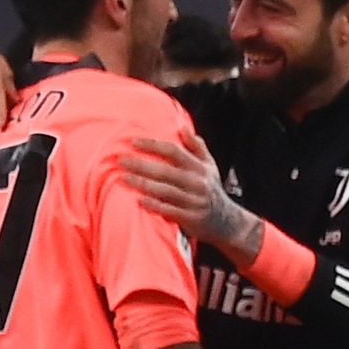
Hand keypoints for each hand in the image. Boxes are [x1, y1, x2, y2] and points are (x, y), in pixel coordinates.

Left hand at [123, 127, 261, 256]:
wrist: (226, 221)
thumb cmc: (210, 189)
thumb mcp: (209, 166)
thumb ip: (197, 147)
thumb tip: (182, 128)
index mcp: (200, 168)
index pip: (174, 151)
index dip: (153, 146)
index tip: (133, 142)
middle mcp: (198, 183)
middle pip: (165, 171)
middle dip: (141, 165)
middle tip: (121, 160)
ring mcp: (194, 201)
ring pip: (164, 190)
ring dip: (142, 184)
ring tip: (124, 178)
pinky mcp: (191, 217)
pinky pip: (168, 210)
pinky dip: (153, 205)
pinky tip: (138, 200)